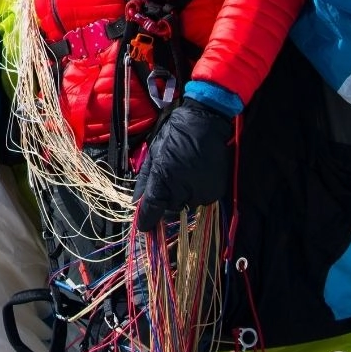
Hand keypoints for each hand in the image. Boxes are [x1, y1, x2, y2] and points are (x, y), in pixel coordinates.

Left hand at [134, 97, 233, 230]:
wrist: (205, 123)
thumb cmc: (174, 135)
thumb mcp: (154, 154)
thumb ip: (144, 181)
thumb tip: (136, 202)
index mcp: (163, 180)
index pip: (152, 211)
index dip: (146, 221)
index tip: (143, 227)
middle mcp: (182, 191)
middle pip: (169, 208)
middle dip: (166, 199)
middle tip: (169, 179)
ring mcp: (200, 193)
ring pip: (185, 204)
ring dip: (182, 195)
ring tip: (184, 173)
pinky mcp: (214, 193)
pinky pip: (200, 199)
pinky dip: (196, 192)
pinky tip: (197, 175)